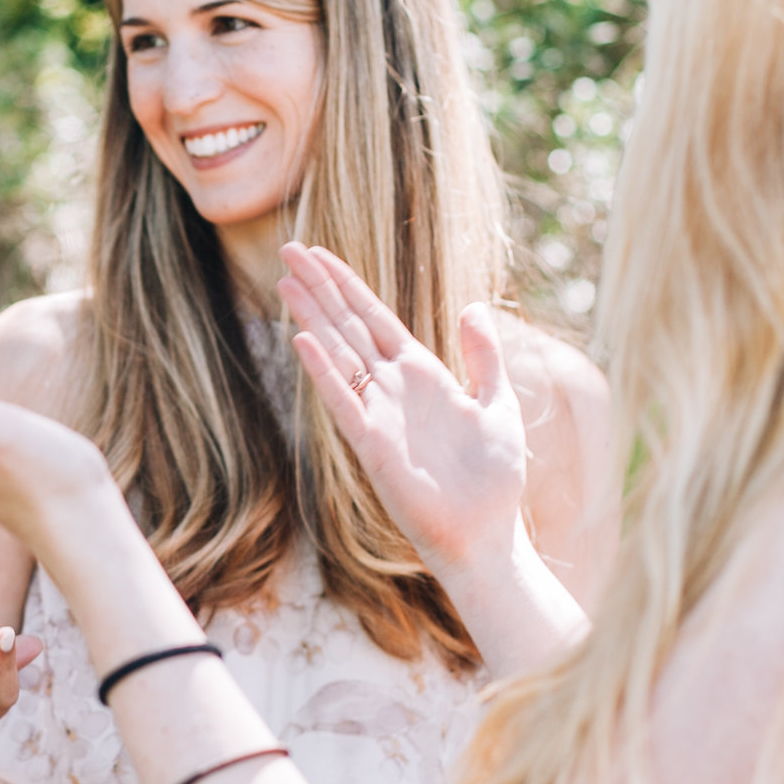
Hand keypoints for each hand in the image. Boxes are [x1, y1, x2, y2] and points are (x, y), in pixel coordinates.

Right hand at [276, 242, 532, 579]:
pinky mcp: (373, 446)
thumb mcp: (498, 403)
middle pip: (348, 327)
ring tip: (286, 282)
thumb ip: (483, 357)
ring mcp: (379, 415)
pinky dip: (324, 372)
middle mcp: (392, 390)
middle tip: (288, 249)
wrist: (487, 534)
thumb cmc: (493, 479)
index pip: (374, 319)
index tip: (319, 254)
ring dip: (313, 318)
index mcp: (420, 375)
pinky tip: (303, 341)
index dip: (347, 285)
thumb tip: (474, 307)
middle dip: (320, 288)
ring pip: (339, 355)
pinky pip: (344, 402)